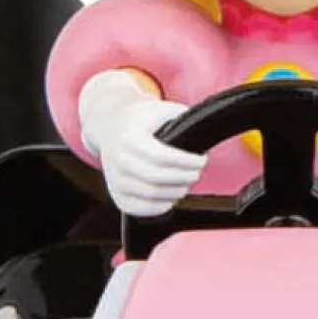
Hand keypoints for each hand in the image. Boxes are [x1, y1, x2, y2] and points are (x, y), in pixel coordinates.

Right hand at [77, 69, 205, 216]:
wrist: (111, 127)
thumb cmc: (142, 119)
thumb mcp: (161, 109)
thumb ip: (183, 119)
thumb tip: (206, 133)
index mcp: (130, 137)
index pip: (162, 157)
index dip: (187, 162)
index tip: (201, 160)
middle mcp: (119, 160)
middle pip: (158, 179)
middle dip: (185, 177)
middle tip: (196, 172)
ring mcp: (115, 181)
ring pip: (153, 195)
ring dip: (177, 191)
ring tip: (186, 181)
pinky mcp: (118, 196)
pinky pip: (143, 209)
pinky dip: (163, 205)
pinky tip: (172, 194)